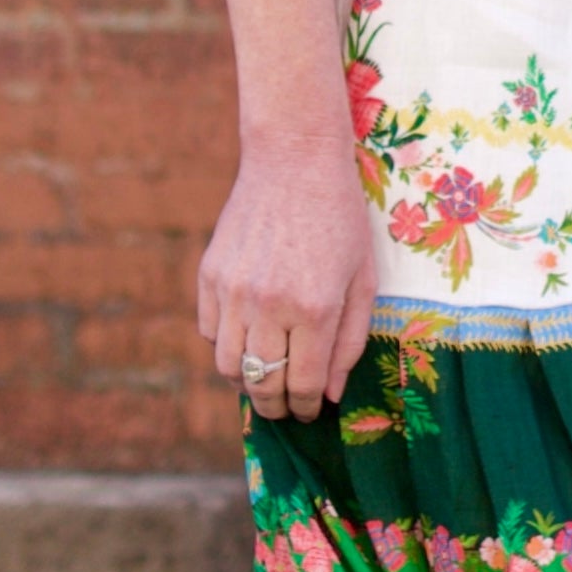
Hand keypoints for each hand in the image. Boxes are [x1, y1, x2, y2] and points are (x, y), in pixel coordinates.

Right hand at [198, 135, 381, 421]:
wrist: (294, 160)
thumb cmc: (340, 220)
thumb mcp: (362, 280)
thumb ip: (350, 342)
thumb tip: (332, 394)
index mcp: (314, 309)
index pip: (304, 385)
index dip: (308, 407)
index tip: (312, 410)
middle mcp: (268, 305)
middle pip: (262, 384)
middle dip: (276, 407)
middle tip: (286, 409)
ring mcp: (232, 290)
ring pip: (227, 366)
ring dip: (247, 383)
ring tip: (265, 378)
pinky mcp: (209, 275)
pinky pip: (208, 332)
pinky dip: (226, 345)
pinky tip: (248, 338)